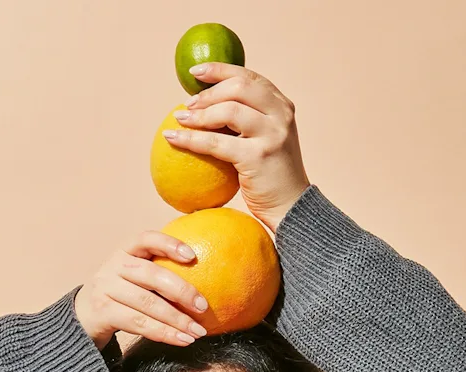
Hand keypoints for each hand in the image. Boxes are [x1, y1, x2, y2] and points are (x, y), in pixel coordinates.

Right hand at [74, 231, 209, 350]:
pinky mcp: (103, 312)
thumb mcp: (133, 278)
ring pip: (147, 303)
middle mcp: (112, 266)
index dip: (169, 244)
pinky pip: (138, 323)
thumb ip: (159, 275)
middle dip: (182, 291)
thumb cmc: (120, 296)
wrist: (81, 317)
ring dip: (177, 320)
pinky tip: (182, 340)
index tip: (192, 256)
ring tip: (197, 331)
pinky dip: (164, 333)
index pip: (145, 239)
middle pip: (150, 275)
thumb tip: (209, 281)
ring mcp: (105, 289)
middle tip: (204, 306)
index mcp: (124, 252)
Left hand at [164, 62, 310, 232]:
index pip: (249, 77)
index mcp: (282, 106)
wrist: (291, 208)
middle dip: (208, 92)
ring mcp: (271, 135)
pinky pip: (217, 142)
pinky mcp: (258, 157)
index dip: (220, 70)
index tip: (195, 73)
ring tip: (180, 119)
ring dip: (198, 114)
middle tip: (187, 104)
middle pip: (238, 87)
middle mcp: (280, 115)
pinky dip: (192, 139)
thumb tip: (206, 105)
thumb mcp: (266, 140)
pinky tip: (173, 138)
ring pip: (228, 110)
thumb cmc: (271, 177)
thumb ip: (248, 121)